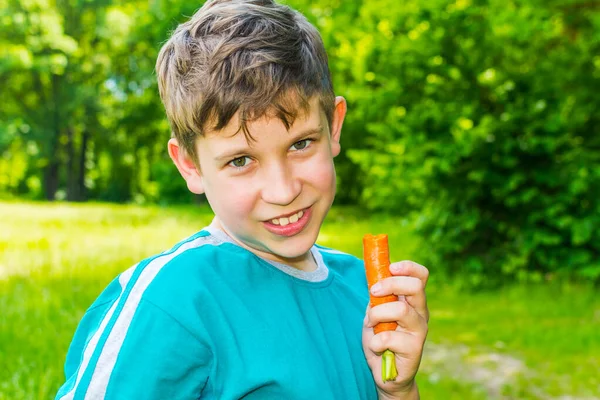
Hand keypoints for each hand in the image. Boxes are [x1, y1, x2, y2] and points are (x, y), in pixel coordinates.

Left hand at [362, 260, 428, 399]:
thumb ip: (377, 297)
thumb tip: (372, 276)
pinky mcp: (414, 349)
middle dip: (390, 284)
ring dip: (377, 314)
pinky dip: (375, 341)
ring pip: (401, 310)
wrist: (387, 374)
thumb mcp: (375, 313)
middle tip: (374, 292)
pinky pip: (388, 337)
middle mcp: (420, 313)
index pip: (420, 276)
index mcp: (412, 301)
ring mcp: (419, 331)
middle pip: (415, 286)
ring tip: (371, 324)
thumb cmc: (381, 340)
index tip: (389, 267)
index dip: (407, 267)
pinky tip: (376, 347)